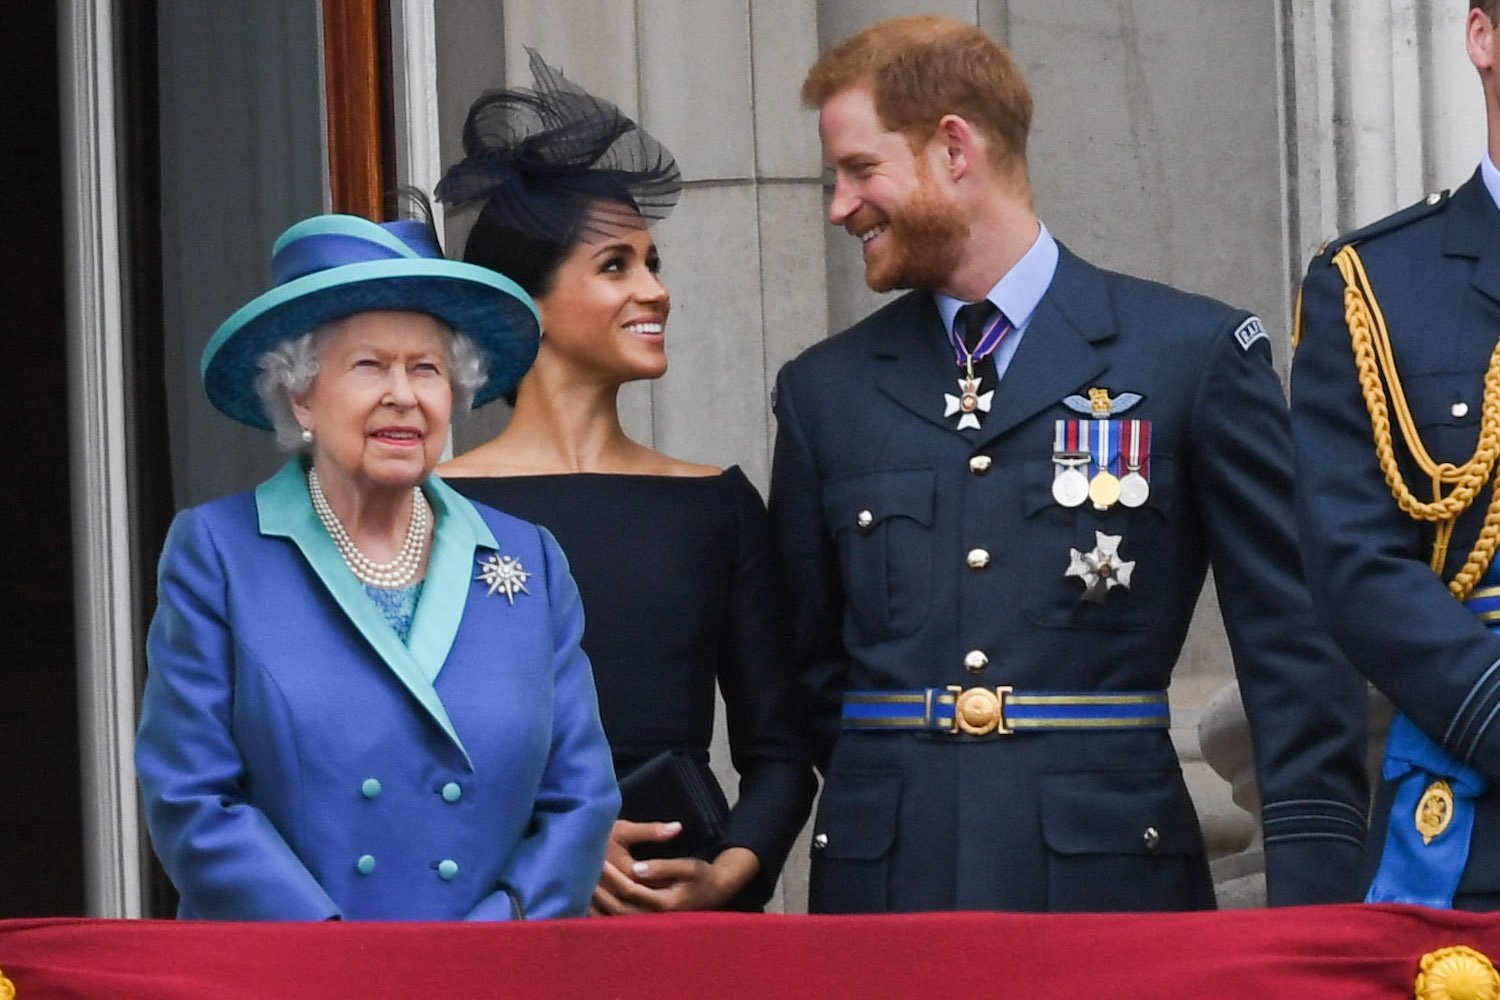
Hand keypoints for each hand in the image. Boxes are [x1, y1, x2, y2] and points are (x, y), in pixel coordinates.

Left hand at [588, 823, 759, 914]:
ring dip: (597, 905)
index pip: (631, 890)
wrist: (714, 892)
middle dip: (599, 892)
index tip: (599, 859)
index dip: (613, 876)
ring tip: (580, 887)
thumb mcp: (689, 867)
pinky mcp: (644, 924)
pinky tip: (588, 901)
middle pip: (617, 909)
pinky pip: (617, 923)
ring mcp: (649, 924)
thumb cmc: (701, 876)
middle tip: (583, 873)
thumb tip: (637, 869)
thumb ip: (663, 867)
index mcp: (664, 903)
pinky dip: (601, 914)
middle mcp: (654, 918)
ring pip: (614, 920)